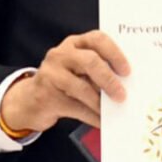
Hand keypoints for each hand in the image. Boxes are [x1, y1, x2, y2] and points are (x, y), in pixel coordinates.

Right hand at [2, 30, 130, 132]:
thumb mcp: (82, 71)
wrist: (33, 100)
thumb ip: (101, 71)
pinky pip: (75, 107)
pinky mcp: (46, 95)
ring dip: (100, 103)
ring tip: (113, 111)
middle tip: (122, 95)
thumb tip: (129, 87)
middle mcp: (61, 54)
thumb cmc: (66, 82)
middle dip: (109, 79)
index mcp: (76, 44)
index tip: (127, 71)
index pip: (97, 39)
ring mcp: (50, 74)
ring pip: (81, 87)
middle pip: (90, 61)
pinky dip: (92, 117)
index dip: (115, 54)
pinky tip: (102, 122)